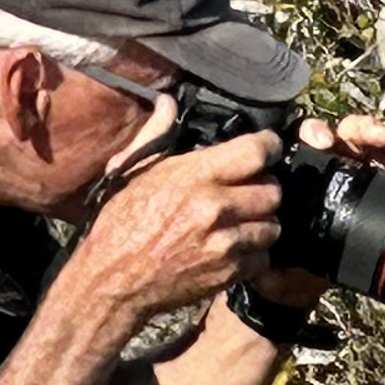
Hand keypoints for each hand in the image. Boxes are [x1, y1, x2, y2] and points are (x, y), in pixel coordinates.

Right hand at [71, 132, 284, 326]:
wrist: (111, 282)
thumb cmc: (118, 225)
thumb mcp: (131, 172)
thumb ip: (156, 134)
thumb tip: (167, 102)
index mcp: (193, 176)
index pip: (257, 151)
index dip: (268, 147)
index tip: (266, 149)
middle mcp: (214, 207)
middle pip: (273, 189)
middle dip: (263, 188)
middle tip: (247, 192)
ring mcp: (224, 243)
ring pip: (273, 225)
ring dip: (261, 223)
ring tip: (241, 222)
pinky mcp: (228, 273)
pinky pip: (263, 258)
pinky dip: (254, 255)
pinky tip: (233, 249)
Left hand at [247, 113, 384, 306]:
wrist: (299, 283)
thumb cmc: (280, 254)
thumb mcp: (268, 240)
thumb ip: (265, 232)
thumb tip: (264, 226)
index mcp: (305, 167)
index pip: (312, 137)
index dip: (317, 131)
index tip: (320, 141)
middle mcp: (336, 166)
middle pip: (352, 135)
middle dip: (366, 129)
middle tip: (377, 134)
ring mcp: (364, 179)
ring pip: (382, 148)